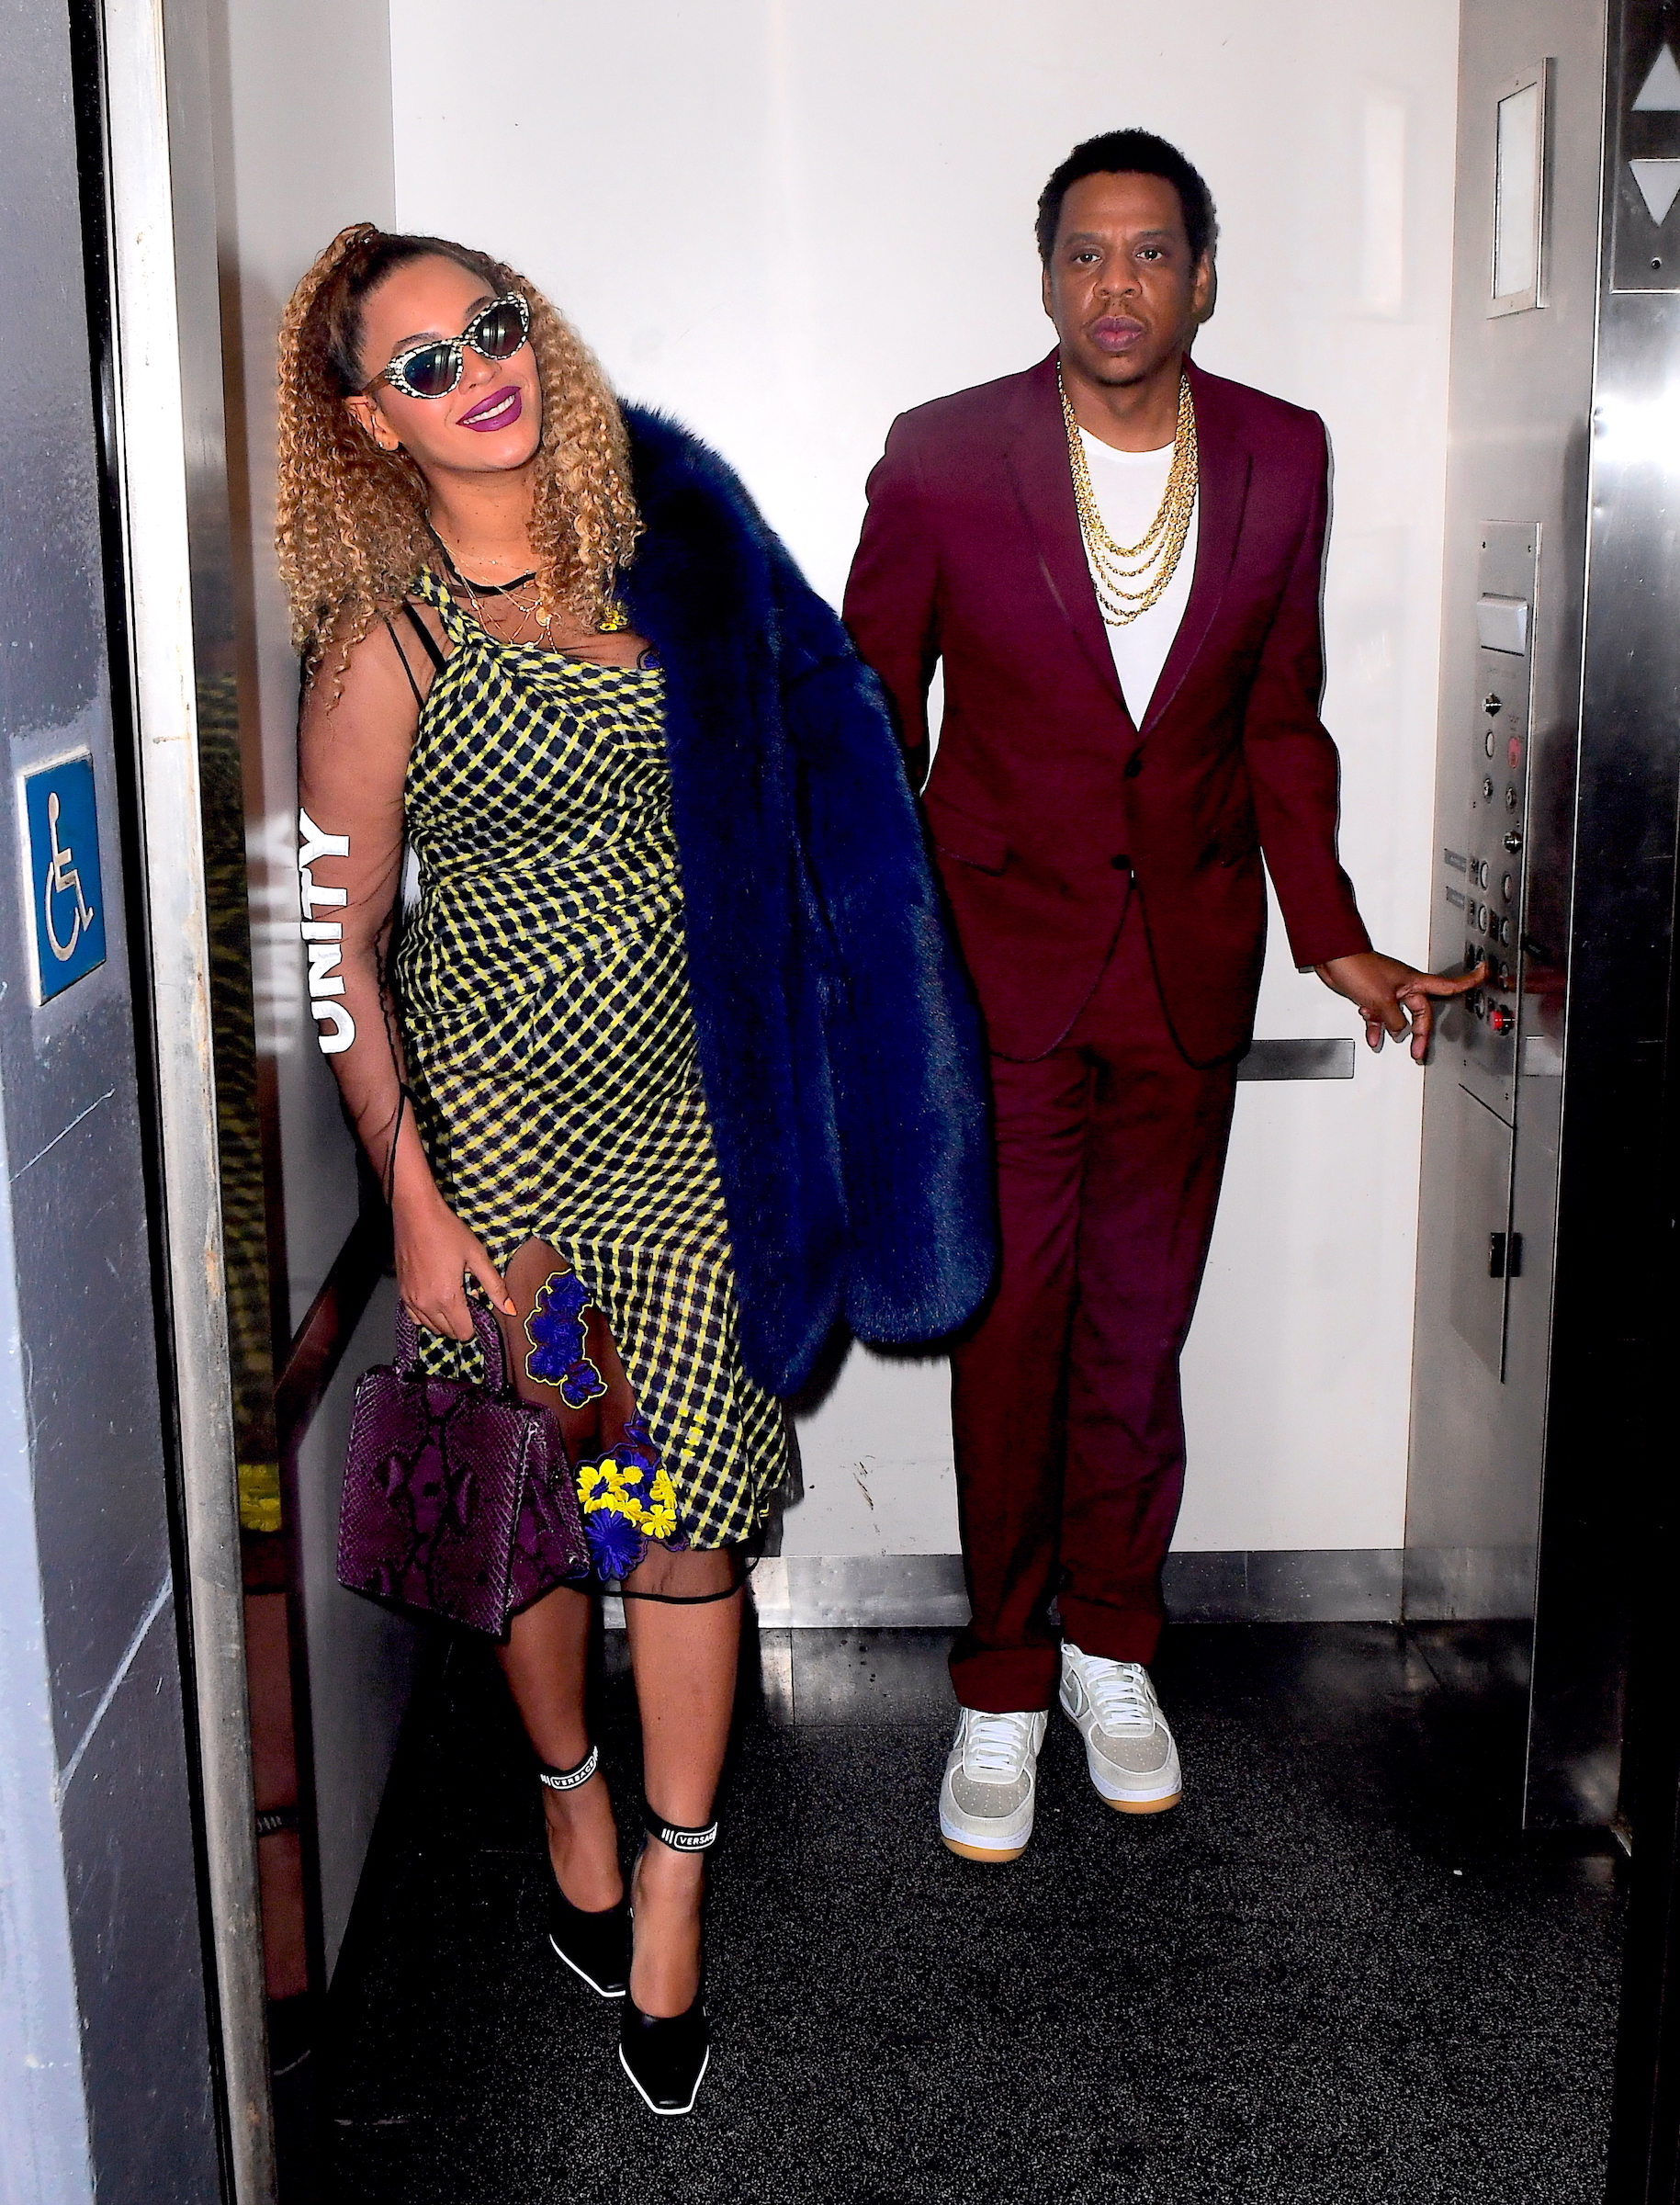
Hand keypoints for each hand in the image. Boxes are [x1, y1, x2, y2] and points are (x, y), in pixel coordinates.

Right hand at [392, 1187, 514, 1338]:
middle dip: (460, 1323)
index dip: (474, 1325)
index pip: (463, 1332)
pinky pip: (414, 1317)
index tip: (478, 1308)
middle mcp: (426, 1304)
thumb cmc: (448, 1232)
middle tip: (467, 1300)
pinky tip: (434, 1298)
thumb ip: (494, 1286)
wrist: (415, 1214)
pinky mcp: (400, 1292)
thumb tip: (512, 1311)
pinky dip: (426, 1315)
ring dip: (443, 1320)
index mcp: (447, 1297)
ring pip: (430, 1327)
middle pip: (447, 1332)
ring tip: (452, 1298)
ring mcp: (410, 1300)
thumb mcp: (477, 1256)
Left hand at [1314, 949, 1485, 1063]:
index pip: (1448, 984)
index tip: (1484, 973)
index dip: (1468, 981)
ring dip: (1398, 1032)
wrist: (1332, 958)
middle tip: (1419, 1050)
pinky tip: (1374, 1038)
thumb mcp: (1381, 999)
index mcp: (1414, 982)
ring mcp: (1387, 991)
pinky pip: (1379, 1016)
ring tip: (1402, 1049)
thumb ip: (1394, 1019)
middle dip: (1421, 1032)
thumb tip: (1399, 1031)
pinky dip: (1377, 1027)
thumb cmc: (1357, 967)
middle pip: (1420, 1012)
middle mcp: (1403, 986)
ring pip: (1399, 1016)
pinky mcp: (1372, 995)